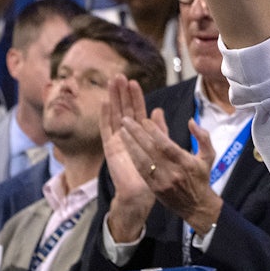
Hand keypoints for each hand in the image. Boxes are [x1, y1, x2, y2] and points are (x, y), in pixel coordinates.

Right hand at [102, 75, 155, 241]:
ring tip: (112, 82)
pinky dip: (106, 115)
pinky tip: (106, 102)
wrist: (142, 195)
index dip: (135, 98)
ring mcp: (118, 141)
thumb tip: (157, 110)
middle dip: (122, 93)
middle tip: (119, 75)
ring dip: (113, 99)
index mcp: (140, 136)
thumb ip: (160, 130)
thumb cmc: (154, 175)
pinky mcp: (111, 149)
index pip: (137, 112)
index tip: (133, 82)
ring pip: (115, 116)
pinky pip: (107, 129)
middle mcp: (127, 136)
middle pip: (124, 110)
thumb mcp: (163, 149)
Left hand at [118, 109, 222, 233]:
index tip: (145, 120)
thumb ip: (203, 137)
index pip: (167, 145)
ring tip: (122, 131)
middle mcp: (173, 172)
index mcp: (186, 162)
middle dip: (137, 134)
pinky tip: (127, 147)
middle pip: (151, 150)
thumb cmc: (201, 177)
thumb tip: (191, 121)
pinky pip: (141, 170)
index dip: (155, 132)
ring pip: (143, 160)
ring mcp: (162, 181)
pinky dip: (133, 157)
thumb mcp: (209, 156)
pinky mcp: (154, 188)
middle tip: (126, 120)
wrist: (196, 205)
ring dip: (131, 144)